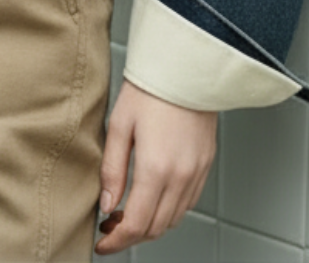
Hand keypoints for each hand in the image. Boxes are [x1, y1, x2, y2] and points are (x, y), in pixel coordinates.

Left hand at [95, 79, 216, 252]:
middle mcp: (181, 176)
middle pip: (157, 228)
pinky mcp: (206, 164)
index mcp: (156, 168)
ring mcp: (197, 172)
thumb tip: (107, 205)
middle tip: (110, 227)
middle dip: (131, 235)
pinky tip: (154, 198)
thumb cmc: (151, 88)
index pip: (137, 224)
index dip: (117, 241)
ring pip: (174, 218)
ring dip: (151, 225)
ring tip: (129, 212)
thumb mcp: (119, 125)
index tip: (102, 243)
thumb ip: (112, 170)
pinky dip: (169, 210)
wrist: (185, 66)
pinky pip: (189, 202)